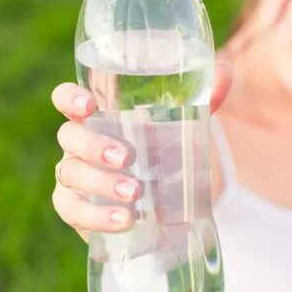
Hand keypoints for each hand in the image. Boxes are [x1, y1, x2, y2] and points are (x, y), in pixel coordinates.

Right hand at [51, 60, 232, 243]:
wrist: (168, 207)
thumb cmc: (165, 155)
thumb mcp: (185, 128)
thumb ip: (205, 99)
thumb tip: (224, 71)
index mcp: (97, 117)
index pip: (66, 99)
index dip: (69, 98)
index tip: (90, 104)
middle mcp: (78, 145)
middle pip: (69, 137)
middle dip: (94, 146)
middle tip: (127, 157)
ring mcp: (74, 178)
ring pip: (71, 175)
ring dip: (102, 184)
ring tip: (136, 195)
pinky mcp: (77, 212)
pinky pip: (75, 212)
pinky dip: (99, 217)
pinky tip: (126, 219)